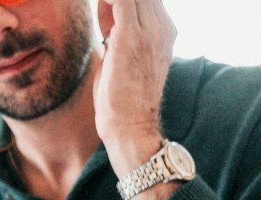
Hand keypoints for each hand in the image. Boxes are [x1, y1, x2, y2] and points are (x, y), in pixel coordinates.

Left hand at [95, 0, 175, 165]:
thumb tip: (105, 13)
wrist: (131, 127)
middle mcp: (162, 28)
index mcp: (164, 32)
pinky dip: (106, 1)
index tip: (104, 11)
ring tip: (101, 20)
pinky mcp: (130, 37)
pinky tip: (97, 8)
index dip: (120, 1)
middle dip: (116, 0)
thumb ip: (116, 32)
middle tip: (101, 14)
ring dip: (110, 1)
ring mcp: (149, 31)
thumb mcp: (122, 58)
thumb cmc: (123, 98)